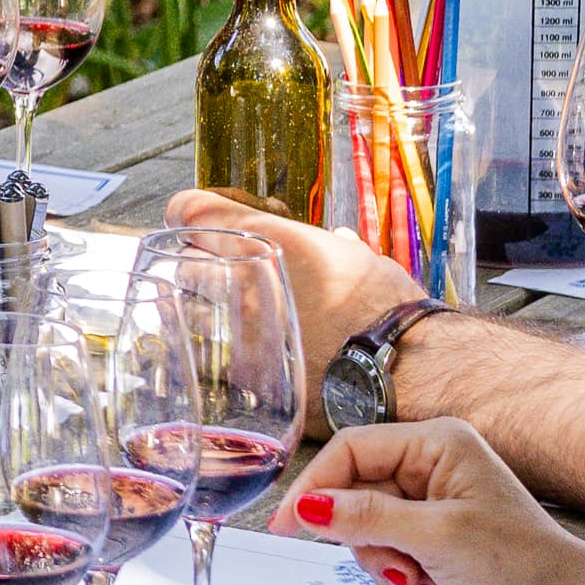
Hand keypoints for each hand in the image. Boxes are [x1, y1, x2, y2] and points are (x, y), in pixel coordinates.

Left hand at [167, 190, 417, 387]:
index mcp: (268, 239)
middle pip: (181, 259)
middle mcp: (243, 279)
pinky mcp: (242, 373)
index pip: (190, 211)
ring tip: (223, 313)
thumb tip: (333, 242)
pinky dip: (214, 349)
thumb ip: (331, 246)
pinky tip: (235, 350)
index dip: (188, 214)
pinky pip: (207, 353)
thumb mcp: (357, 257)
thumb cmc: (386, 307)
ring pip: (186, 308)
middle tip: (216, 271)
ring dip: (199, 307)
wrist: (404, 366)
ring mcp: (238, 328)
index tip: (194, 221)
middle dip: (194, 262)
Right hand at [283, 417, 584, 584]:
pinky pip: (391, 552)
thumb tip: (306, 507)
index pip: (351, 451)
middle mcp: (434, 466)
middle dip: (371, 542)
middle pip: (356, 495)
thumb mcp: (435, 537)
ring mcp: (436, 504)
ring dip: (390, 565)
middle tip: (403, 568)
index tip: (285, 525)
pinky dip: (405, 578)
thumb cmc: (523, 566)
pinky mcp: (438, 538)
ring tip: (430, 582)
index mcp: (437, 444)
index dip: (314, 487)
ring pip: (369, 530)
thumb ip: (366, 518)